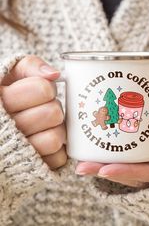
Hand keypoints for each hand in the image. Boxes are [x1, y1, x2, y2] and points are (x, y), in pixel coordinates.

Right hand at [0, 55, 66, 169]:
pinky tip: (45, 142)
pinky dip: (57, 150)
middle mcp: (6, 128)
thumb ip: (30, 67)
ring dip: (57, 130)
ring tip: (45, 127)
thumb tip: (54, 74)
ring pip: (55, 138)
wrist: (1, 132)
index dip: (47, 89)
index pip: (42, 88)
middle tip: (44, 109)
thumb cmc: (10, 98)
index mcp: (0, 100)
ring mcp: (19, 152)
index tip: (40, 92)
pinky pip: (58, 158)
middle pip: (53, 113)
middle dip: (54, 108)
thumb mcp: (12, 76)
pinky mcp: (34, 167)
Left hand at [75, 134, 148, 187]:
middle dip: (103, 171)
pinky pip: (126, 162)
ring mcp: (148, 167)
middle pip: (127, 174)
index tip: (104, 170)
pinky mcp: (144, 160)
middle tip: (81, 167)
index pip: (144, 173)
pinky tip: (96, 153)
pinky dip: (111, 159)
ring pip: (123, 169)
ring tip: (81, 162)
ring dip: (102, 166)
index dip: (124, 173)